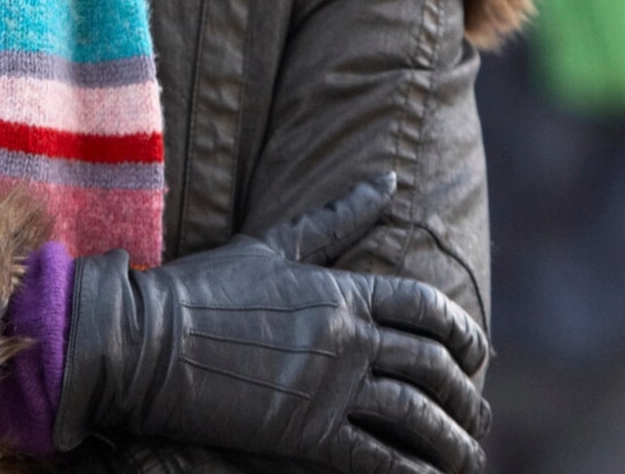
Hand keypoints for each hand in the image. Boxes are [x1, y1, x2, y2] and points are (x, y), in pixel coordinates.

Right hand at [55, 174, 489, 472]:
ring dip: (451, 439)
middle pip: (431, 363)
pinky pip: (376, 456)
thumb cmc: (203, 288)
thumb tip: (386, 179)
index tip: (476, 352)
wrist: (146, 340)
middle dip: (465, 393)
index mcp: (342, 289)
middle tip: (478, 414)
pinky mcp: (306, 432)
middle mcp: (347, 336)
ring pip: (416, 413)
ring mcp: (330, 386)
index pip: (426, 305)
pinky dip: (411, 471)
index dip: (461, 331)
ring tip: (467, 456)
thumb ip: (336, 216)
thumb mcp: (274, 243)